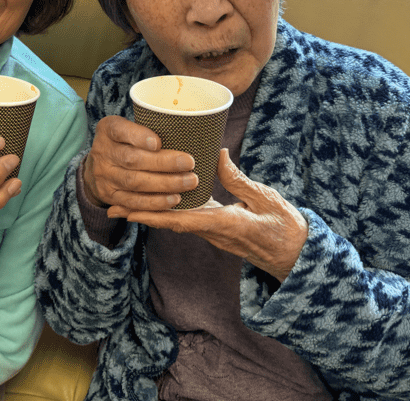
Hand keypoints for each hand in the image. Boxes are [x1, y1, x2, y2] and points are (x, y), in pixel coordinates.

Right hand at [82, 115, 198, 213]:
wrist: (98, 166)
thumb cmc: (125, 142)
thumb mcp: (129, 127)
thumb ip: (149, 127)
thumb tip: (186, 129)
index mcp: (108, 130)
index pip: (120, 130)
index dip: (139, 137)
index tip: (159, 143)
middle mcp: (103, 153)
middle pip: (132, 159)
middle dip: (163, 163)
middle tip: (189, 163)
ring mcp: (104, 177)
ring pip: (135, 182)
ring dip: (164, 184)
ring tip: (188, 182)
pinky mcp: (110, 196)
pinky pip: (133, 202)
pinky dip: (155, 202)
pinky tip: (174, 199)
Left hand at [119, 149, 307, 281]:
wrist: (296, 254)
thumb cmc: (285, 226)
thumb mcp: (264, 198)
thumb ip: (238, 179)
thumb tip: (218, 154)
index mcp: (225, 224)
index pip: (184, 220)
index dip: (155, 214)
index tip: (131, 211)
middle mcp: (213, 232)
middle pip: (170, 223)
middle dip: (142, 215)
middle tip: (113, 208)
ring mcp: (213, 233)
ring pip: (175, 223)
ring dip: (150, 214)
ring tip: (124, 206)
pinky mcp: (217, 229)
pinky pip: (187, 221)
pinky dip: (168, 212)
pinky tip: (156, 202)